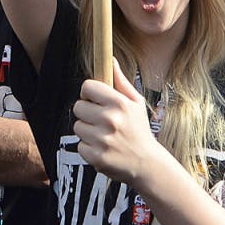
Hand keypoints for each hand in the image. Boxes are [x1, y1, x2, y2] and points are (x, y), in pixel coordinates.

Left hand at [72, 59, 163, 187]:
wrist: (147, 165)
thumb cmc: (139, 130)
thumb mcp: (136, 103)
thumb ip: (120, 81)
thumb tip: (111, 59)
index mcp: (119, 103)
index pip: (87, 87)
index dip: (89, 94)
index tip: (95, 101)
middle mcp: (110, 119)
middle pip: (78, 106)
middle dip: (87, 113)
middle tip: (102, 121)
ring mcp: (102, 139)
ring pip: (77, 126)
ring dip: (87, 131)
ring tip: (104, 136)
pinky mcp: (96, 156)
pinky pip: (79, 145)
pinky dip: (88, 148)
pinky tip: (103, 149)